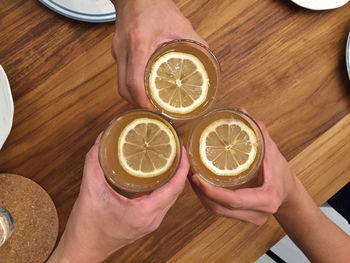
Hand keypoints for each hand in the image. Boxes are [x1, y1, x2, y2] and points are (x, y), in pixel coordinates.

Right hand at [48, 135, 189, 262]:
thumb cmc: (86, 227)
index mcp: (144, 213)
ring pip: (170, 198)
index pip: (174, 188)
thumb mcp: (89, 190)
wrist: (82, 250)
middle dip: (180, 170)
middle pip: (176, 192)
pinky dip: (164, 187)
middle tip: (176, 149)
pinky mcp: (145, 222)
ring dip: (174, 179)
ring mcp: (150, 223)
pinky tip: (158, 175)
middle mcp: (151, 220)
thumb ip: (94, 162)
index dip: (182, 168)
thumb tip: (102, 139)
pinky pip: (162, 202)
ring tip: (171, 159)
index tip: (182, 151)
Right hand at [111, 0, 206, 107]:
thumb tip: (208, 62)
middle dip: (137, 104)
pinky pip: (121, 74)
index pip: (134, 82)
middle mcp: (124, 50)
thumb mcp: (180, 24)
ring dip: (133, 96)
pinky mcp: (116, 51)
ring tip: (149, 100)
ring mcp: (117, 51)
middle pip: (123, 89)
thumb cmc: (155, 6)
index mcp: (139, 44)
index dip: (143, 101)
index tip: (155, 110)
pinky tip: (144, 84)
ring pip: (120, 84)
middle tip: (154, 110)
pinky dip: (131, 84)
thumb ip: (196, 43)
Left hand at [189, 109, 297, 225]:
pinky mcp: (242, 217)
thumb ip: (258, 132)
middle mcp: (257, 214)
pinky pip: (219, 211)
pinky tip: (199, 185)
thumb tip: (241, 111)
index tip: (196, 178)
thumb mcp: (272, 150)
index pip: (233, 200)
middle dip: (200, 192)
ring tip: (190, 178)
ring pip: (217, 212)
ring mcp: (249, 218)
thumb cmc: (281, 172)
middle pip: (219, 209)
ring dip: (201, 196)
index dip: (211, 191)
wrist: (289, 192)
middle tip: (188, 174)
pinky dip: (207, 198)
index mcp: (266, 199)